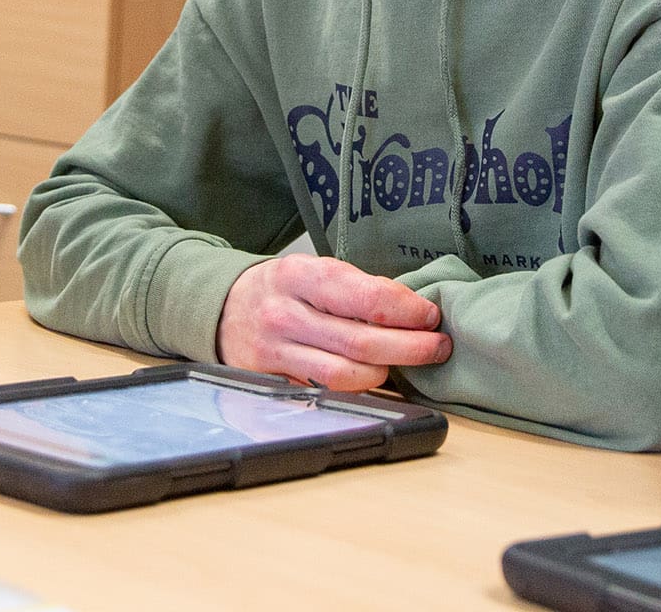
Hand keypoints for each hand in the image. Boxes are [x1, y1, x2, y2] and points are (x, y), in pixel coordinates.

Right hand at [218, 255, 451, 391]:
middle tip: (438, 347)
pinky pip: (323, 390)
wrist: (223, 308)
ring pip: (345, 374)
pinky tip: (374, 377)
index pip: (364, 297)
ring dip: (386, 372)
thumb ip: (357, 287)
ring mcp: (274, 351)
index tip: (430, 315)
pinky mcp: (270, 381)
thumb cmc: (282, 289)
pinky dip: (356, 387)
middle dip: (410, 348)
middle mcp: (284, 314)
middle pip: (361, 342)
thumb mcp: (312, 271)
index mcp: (299, 275)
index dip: (406, 310)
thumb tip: (411, 308)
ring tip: (406, 363)